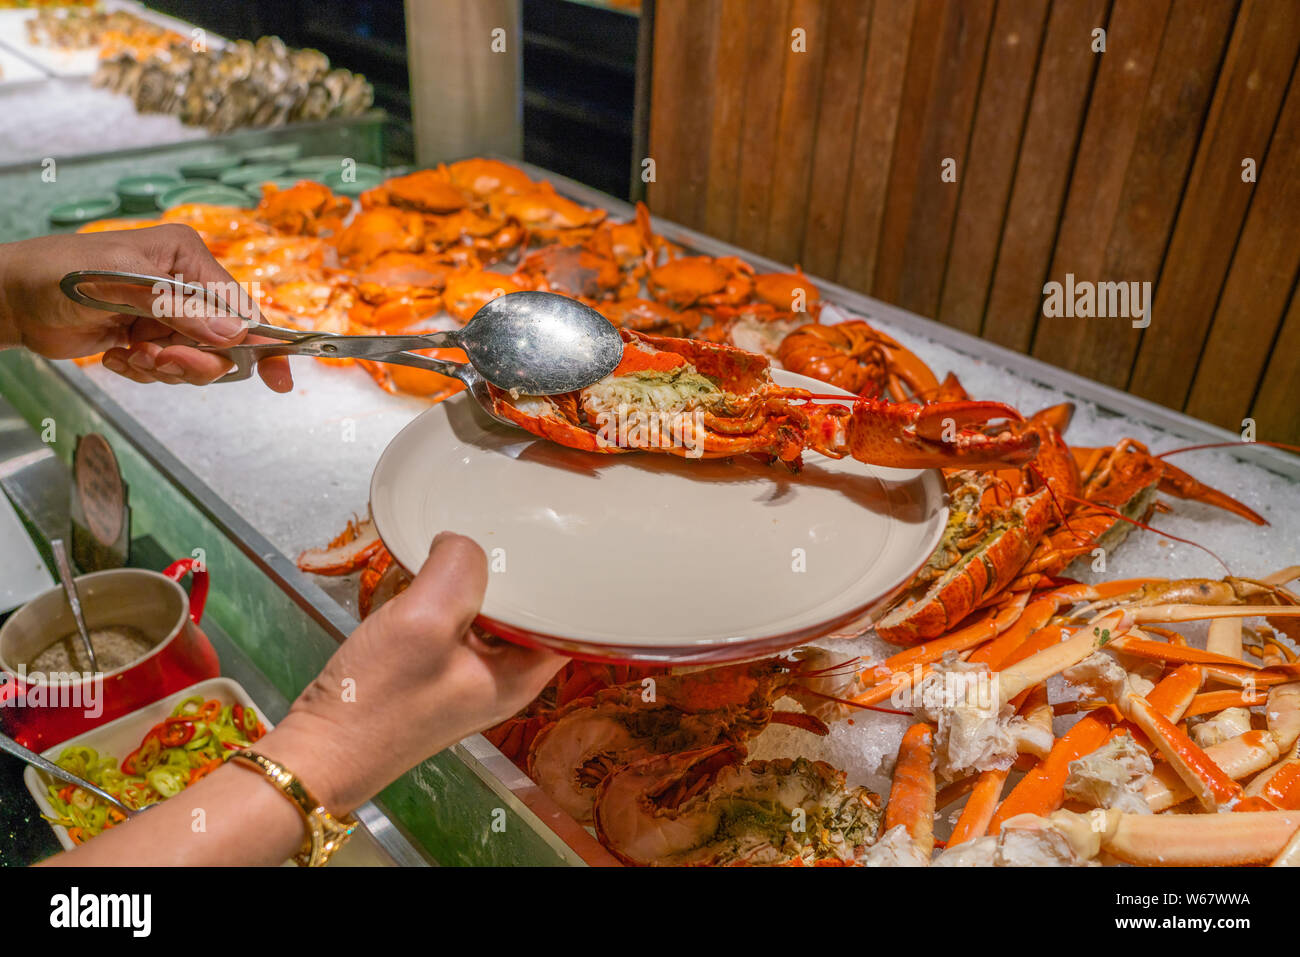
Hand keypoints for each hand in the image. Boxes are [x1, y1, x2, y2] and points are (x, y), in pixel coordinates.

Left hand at [0, 225, 291, 390]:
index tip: (278, 377)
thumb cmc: (57, 275)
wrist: (12, 298)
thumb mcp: (120, 288)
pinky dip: (144, 372)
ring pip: (197, 361)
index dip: (262, 342)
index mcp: (186, 258)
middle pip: (223, 342)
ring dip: (163, 367)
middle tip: (154, 357)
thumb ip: (178, 311)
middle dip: (191, 359)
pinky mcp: (151, 338)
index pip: (239, 306)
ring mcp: (168, 313)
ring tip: (128, 353)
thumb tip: (232, 335)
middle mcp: (185, 285)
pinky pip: (169, 370)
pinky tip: (116, 355)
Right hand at [265, 533, 564, 812]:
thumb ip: (458, 569)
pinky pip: (455, 620)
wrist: (317, 752)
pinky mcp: (436, 669)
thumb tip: (461, 542)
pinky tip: (426, 574)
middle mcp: (505, 676)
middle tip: (501, 529)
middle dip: (514, 571)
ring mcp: (469, 674)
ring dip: (473, 580)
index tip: (554, 539)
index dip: (565, 579)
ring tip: (460, 545)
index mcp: (523, 675)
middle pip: (530, 609)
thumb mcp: (423, 620)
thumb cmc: (375, 699)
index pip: (572, 619)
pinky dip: (443, 595)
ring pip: (489, 611)